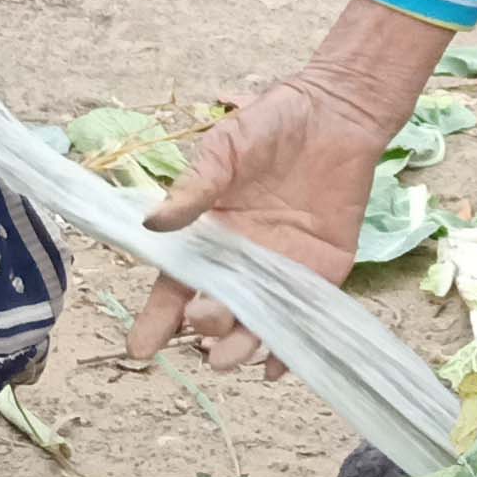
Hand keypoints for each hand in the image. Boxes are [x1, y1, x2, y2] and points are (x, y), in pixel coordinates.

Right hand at [129, 47, 414, 373]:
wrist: (335, 110)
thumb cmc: (272, 123)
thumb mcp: (224, 150)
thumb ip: (194, 189)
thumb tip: (152, 226)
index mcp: (209, 236)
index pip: (177, 286)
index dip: (158, 318)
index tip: (141, 347)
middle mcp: (242, 262)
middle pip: (216, 311)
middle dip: (205, 326)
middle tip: (203, 321)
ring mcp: (283, 270)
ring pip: (257, 324)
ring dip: (241, 346)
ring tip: (229, 356)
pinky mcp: (324, 270)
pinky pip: (305, 316)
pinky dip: (290, 347)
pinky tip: (276, 366)